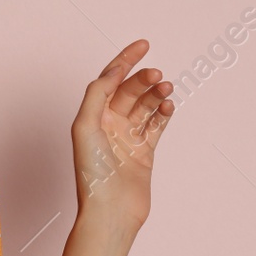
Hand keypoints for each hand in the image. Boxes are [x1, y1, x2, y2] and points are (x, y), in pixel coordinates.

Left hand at [71, 39, 174, 227]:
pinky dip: (165, 112)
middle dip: (144, 78)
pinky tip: (169, 105)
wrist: (110, 210)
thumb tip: (114, 70)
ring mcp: (127, 138)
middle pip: (129, 90)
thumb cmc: (93, 173)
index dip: (125, 59)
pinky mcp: (144, 152)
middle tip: (158, 75)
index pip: (109, 79)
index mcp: (92, 116)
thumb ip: (97, 93)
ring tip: (167, 88)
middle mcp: (108, 125)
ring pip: (146, 106)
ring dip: (157, 93)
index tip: (144, 44)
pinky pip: (157, 125)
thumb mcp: (86, 125)